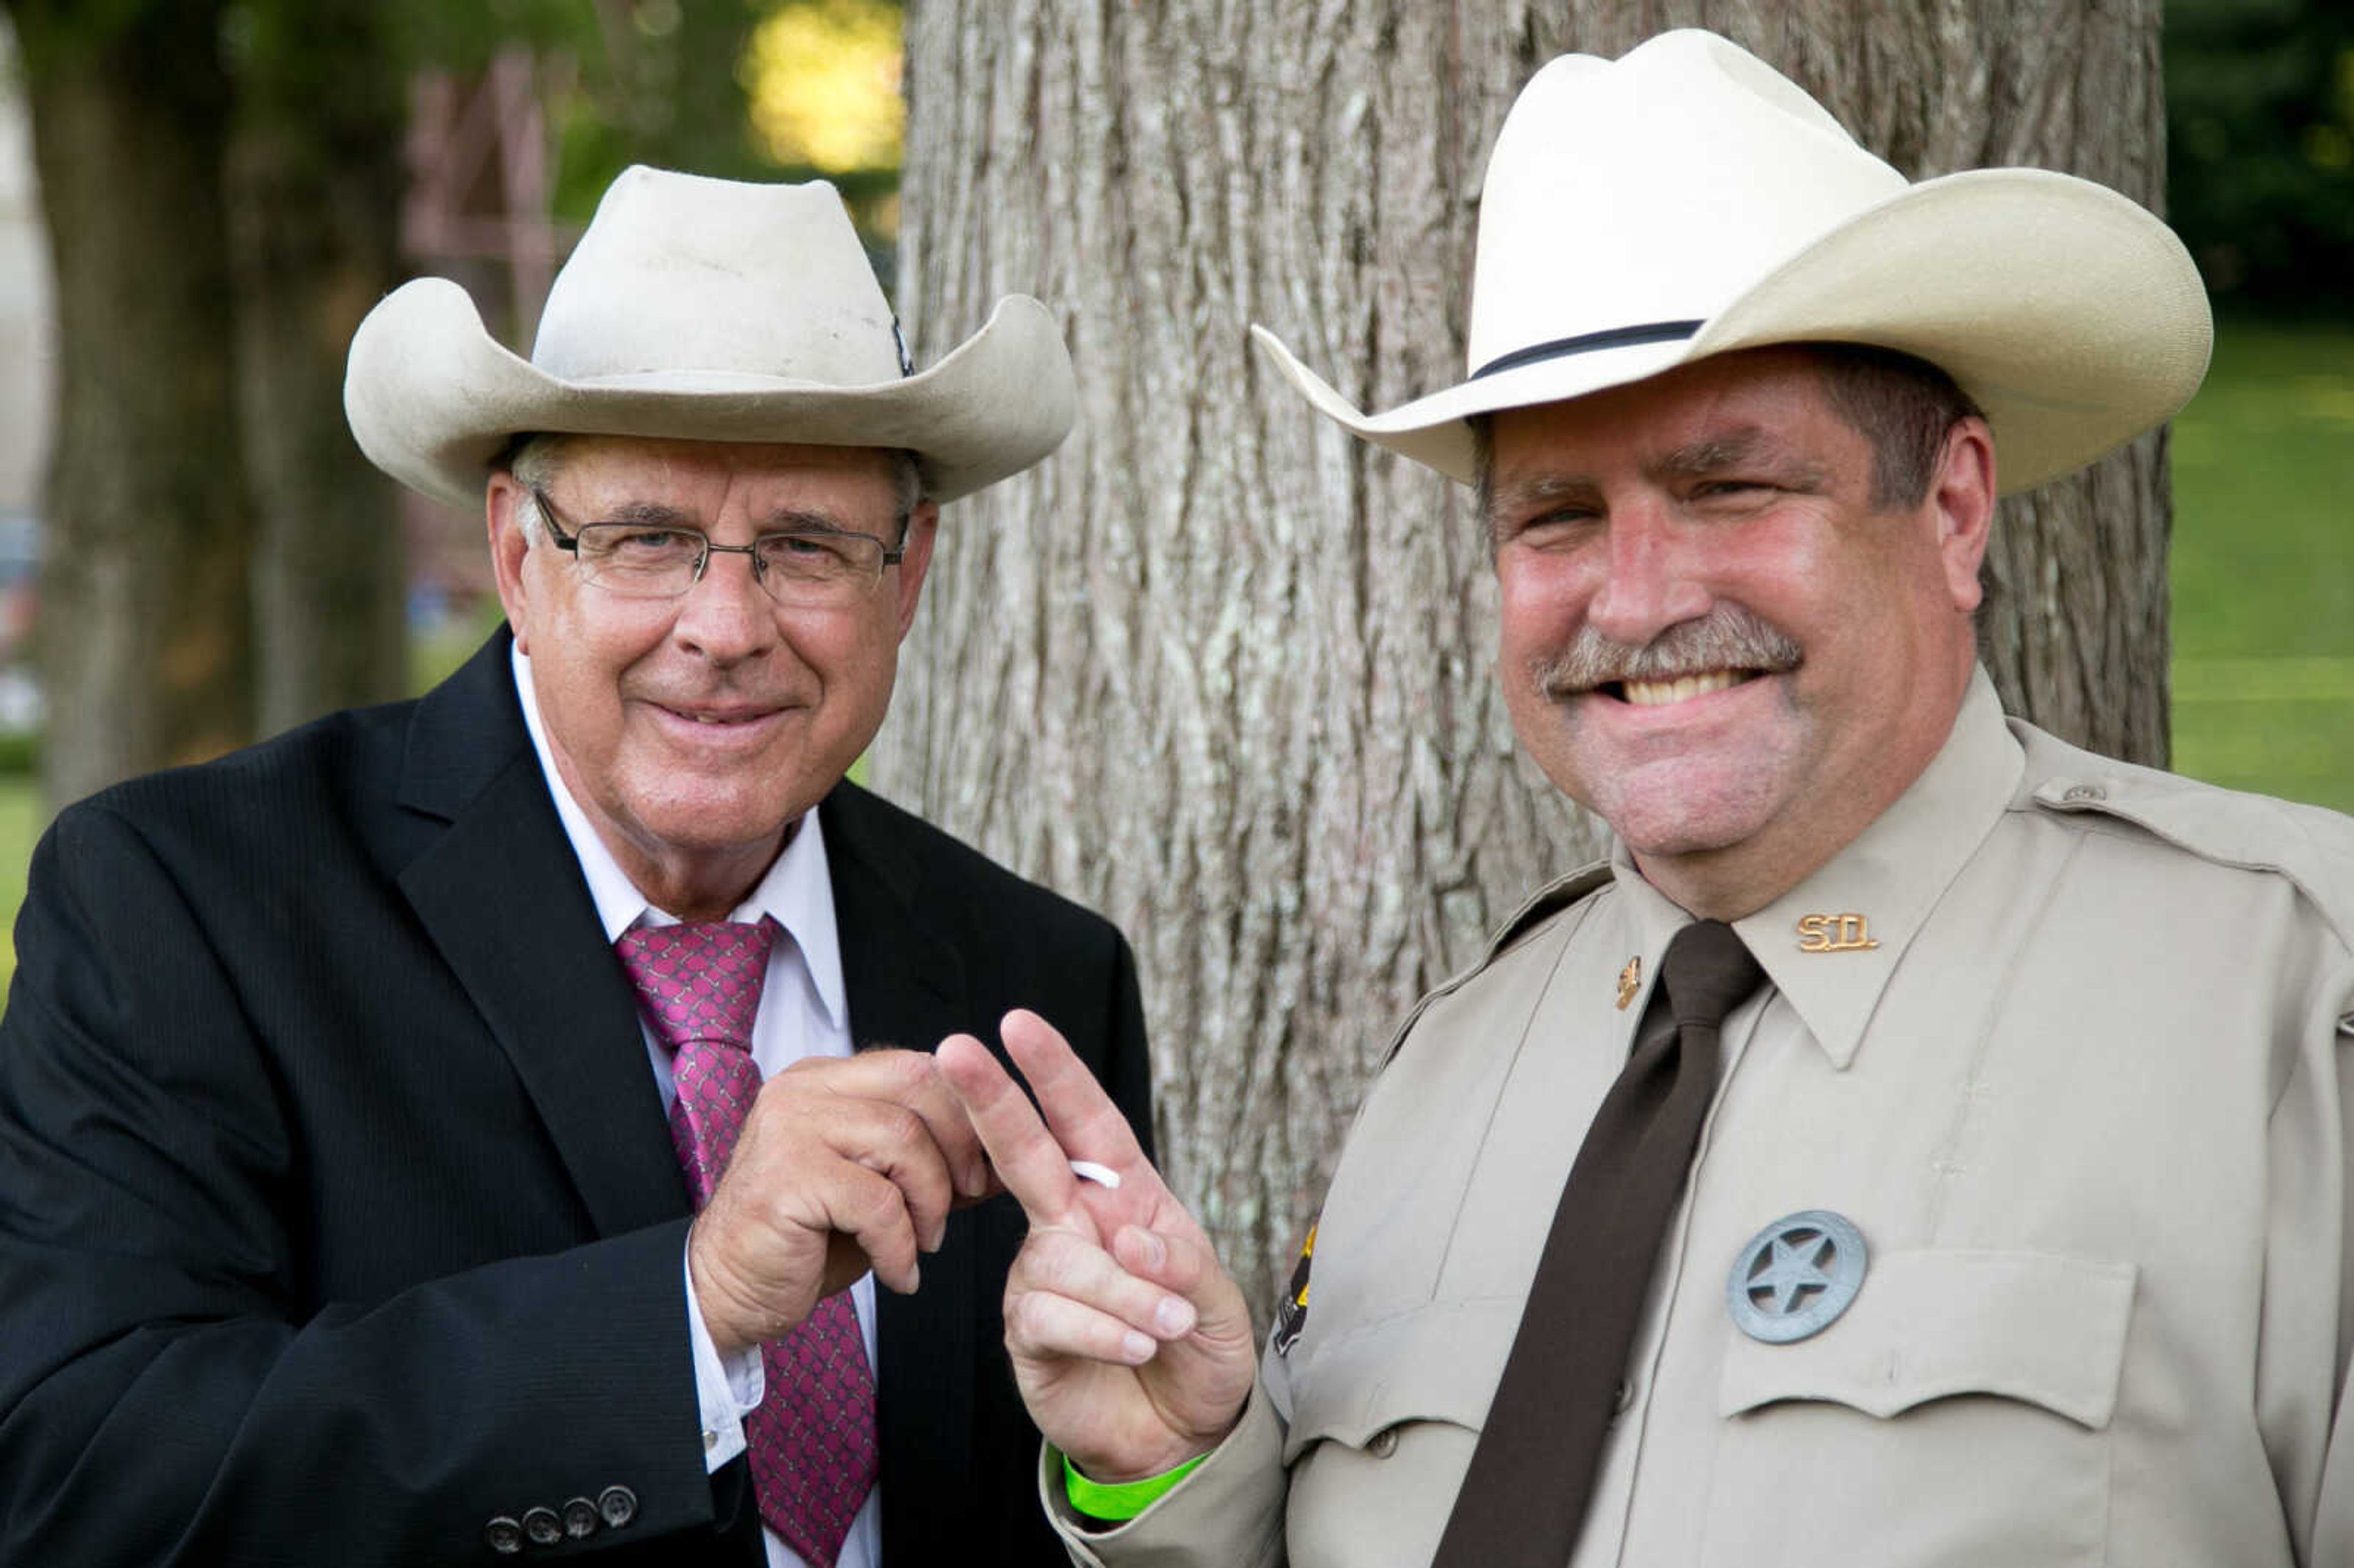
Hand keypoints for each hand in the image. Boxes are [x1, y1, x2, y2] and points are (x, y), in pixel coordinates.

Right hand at [688, 1049, 994, 1356]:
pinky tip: (899, 1272)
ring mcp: (789, 1127)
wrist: (729, 1292)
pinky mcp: (786, 1176)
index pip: (919, 1066)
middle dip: (960, 1145)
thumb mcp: (882, 1189)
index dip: (967, 1114)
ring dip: (931, 1202)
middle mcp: (803, 1089)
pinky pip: (876, 1201)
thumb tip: (1004, 1155)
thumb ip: (931, 1161)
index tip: (986, 1168)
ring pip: (903, 1139)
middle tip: (965, 1199)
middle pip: (918, 1084)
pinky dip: (901, 1245)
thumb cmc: (809, 1240)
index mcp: (826, 1079)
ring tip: (925, 1242)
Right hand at [938, 1010, 1256, 1480]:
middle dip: (994, 1098)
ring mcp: (1044, 1274)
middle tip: (957, 1049)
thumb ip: (1181, 1262)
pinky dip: (1105, 1331)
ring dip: (1125, 1294)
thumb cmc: (1198, 1347)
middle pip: (1025, 1152)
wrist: (1182, 1433)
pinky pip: (1052, 1315)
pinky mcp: (1028, 1331)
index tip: (1018, 1024)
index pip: (1086, 1122)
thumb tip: (1127, 1233)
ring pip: (1063, 1256)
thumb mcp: (1217, 1299)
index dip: (1055, 1072)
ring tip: (1168, 1326)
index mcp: (1123, 1194)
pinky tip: (1138, 1347)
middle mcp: (1073, 1222)